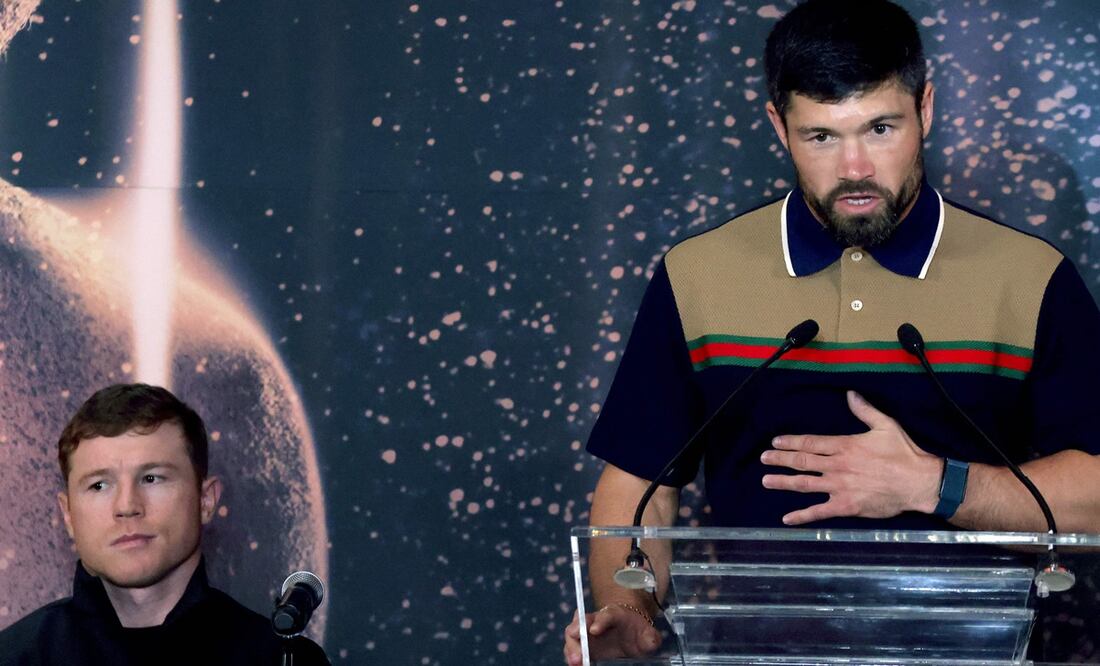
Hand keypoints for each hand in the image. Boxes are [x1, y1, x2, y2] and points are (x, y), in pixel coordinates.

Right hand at [563, 605, 660, 664]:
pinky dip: (571, 655)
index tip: (594, 630)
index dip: (600, 621)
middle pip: (582, 621)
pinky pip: (572, 647)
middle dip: (577, 633)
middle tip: (579, 653)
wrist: (629, 630)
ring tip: (575, 662)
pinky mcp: (582, 643)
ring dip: (571, 648)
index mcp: (615, 614)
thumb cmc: (637, 631)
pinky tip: (575, 665)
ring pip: (572, 633)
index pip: (607, 614)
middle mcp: (596, 619)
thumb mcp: (648, 634)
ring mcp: (586, 630)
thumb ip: (650, 638)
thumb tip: (650, 642)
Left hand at [760, 390, 941, 524]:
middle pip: (802, 461)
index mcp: (844, 446)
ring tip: (766, 480)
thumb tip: (851, 394)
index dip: (790, 442)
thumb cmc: (904, 453)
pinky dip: (802, 515)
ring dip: (783, 482)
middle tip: (763, 459)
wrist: (919, 482)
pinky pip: (819, 511)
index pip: (810, 443)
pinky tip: (787, 518)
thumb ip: (865, 410)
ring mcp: (839, 487)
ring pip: (804, 484)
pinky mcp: (846, 506)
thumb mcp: (885, 425)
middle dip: (780, 459)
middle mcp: (837, 465)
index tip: (775, 442)